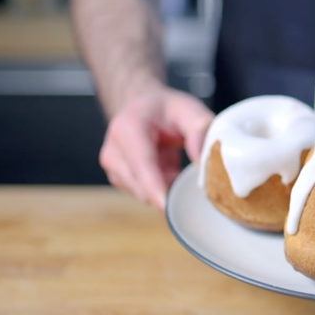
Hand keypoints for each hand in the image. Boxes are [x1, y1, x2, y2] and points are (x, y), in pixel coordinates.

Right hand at [99, 85, 213, 209]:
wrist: (143, 107)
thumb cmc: (166, 109)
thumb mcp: (190, 110)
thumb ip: (200, 131)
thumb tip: (201, 161)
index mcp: (129, 127)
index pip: (141, 163)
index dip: (154, 187)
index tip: (167, 207)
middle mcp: (114, 149)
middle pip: (141, 185)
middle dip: (170, 189)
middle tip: (192, 175)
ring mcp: (112, 166)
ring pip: (143, 194)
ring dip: (165, 187)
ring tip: (175, 163)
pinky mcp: (117, 178)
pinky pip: (143, 194)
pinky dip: (160, 187)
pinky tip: (166, 168)